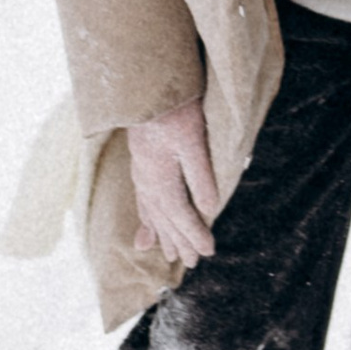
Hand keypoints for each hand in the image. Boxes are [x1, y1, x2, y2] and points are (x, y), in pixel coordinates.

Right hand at [127, 96, 218, 264]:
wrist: (144, 86)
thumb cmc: (173, 108)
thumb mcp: (193, 140)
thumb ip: (200, 175)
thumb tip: (211, 208)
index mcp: (161, 178)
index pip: (181, 215)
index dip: (195, 234)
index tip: (209, 251)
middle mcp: (147, 181)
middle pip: (165, 219)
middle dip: (180, 242)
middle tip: (193, 263)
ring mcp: (141, 172)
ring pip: (153, 212)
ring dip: (162, 234)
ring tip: (168, 254)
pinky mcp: (139, 162)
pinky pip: (142, 199)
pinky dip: (145, 217)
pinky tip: (144, 228)